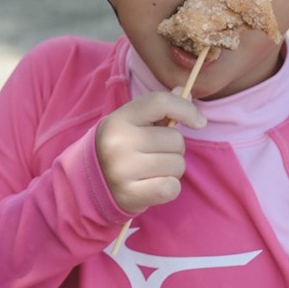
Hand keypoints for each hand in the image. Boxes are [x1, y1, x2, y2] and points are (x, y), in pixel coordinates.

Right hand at [96, 91, 206, 215]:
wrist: (90, 183)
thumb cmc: (121, 148)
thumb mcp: (132, 123)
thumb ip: (160, 108)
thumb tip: (187, 92)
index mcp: (118, 120)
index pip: (160, 102)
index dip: (186, 110)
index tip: (198, 122)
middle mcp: (118, 142)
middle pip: (175, 139)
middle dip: (174, 149)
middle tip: (155, 154)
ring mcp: (122, 170)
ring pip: (177, 165)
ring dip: (172, 169)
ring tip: (152, 171)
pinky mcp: (129, 194)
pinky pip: (171, 188)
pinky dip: (169, 188)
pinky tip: (153, 185)